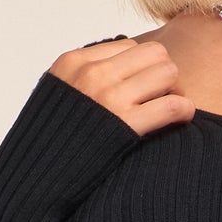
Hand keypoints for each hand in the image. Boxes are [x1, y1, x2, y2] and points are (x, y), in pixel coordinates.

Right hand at [48, 37, 195, 137]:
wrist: (37, 175)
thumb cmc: (50, 140)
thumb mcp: (57, 94)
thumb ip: (83, 77)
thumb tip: (118, 67)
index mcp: (75, 62)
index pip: (129, 46)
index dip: (142, 66)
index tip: (143, 87)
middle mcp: (92, 74)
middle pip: (154, 53)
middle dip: (164, 73)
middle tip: (163, 96)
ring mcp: (109, 97)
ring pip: (167, 73)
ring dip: (176, 90)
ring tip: (170, 107)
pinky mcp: (125, 125)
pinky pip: (173, 105)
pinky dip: (185, 110)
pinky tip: (181, 119)